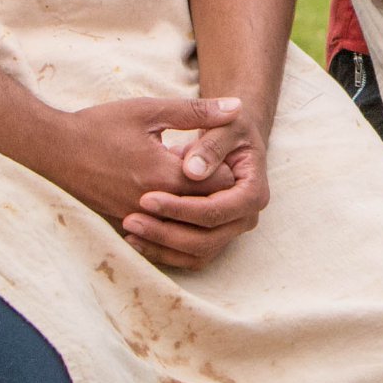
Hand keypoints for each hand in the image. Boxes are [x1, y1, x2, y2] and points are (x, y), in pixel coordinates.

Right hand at [39, 96, 239, 242]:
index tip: (222, 153)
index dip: (227, 169)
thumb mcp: (150, 111)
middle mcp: (154, 205)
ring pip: (185, 225)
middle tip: (210, 167)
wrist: (53, 149)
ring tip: (190, 180)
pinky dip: (171, 218)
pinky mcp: (123, 226)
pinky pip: (160, 233)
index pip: (221, 186)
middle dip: (214, 190)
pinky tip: (168, 196)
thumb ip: (196, 112)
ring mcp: (137, 220)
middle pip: (207, 210)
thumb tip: (236, 108)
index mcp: (165, 175)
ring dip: (194, 206)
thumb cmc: (101, 126)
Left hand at [127, 117, 270, 271]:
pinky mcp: (214, 238)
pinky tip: (135, 239)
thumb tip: (192, 171)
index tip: (146, 198)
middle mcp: (246, 218)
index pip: (216, 210)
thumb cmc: (229, 127)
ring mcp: (231, 232)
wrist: (231, 138)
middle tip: (130, 219)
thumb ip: (211, 144)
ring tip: (129, 231)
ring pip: (196, 253)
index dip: (180, 208)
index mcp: (253, 192)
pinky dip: (163, 252)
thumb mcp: (225, 125)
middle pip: (205, 239)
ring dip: (161, 247)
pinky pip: (188, 257)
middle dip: (166, 232)